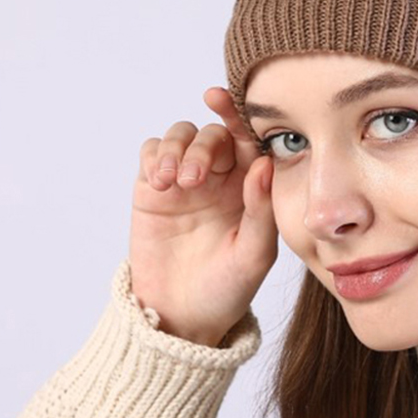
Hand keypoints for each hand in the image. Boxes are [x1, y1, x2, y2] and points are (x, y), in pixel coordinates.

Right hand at [128, 87, 277, 344]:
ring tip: (175, 184)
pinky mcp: (153, 190)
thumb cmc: (227, 289)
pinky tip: (159, 182)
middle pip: (213, 135)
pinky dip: (155, 157)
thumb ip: (261, 209)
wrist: (182, 317)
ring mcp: (185, 181)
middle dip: (204, 148)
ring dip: (177, 150)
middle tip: (195, 180)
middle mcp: (221, 177)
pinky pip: (152, 153)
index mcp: (252, 187)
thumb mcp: (253, 254)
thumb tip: (265, 161)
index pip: (249, 139)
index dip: (238, 114)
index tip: (221, 100)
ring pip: (181, 136)